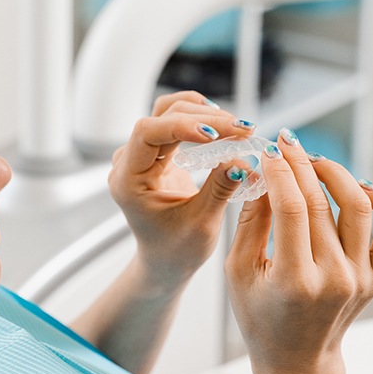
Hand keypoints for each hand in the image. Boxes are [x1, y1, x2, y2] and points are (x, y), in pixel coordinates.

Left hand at [109, 91, 254, 283]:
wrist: (166, 260)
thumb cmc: (176, 250)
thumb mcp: (201, 224)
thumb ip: (219, 189)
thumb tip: (243, 160)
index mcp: (128, 181)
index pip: (147, 133)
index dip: (182, 126)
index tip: (217, 134)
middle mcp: (129, 163)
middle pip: (162, 117)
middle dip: (206, 119)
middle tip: (244, 131)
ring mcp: (140, 155)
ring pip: (168, 113)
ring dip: (204, 113)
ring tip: (237, 128)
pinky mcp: (155, 153)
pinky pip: (173, 122)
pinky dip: (199, 118)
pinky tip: (222, 126)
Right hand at [225, 129, 372, 373]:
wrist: (297, 360)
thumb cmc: (260, 319)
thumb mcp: (239, 274)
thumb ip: (250, 224)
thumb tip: (261, 178)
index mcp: (293, 280)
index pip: (291, 208)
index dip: (279, 172)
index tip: (268, 152)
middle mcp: (334, 278)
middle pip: (322, 202)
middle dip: (302, 164)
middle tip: (286, 144)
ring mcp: (360, 279)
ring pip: (360, 206)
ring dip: (336, 175)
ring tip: (314, 162)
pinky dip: (372, 202)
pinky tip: (353, 186)